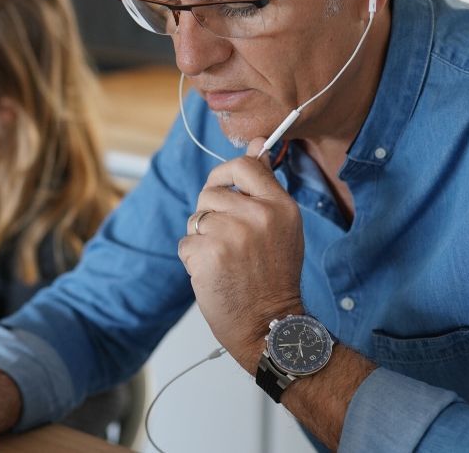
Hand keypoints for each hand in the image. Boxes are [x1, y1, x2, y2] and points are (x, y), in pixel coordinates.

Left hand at [178, 137, 304, 370]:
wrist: (270, 325)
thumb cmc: (274, 279)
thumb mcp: (282, 227)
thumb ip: (265, 187)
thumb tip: (259, 143)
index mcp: (280, 206)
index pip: (244, 166)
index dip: (224, 175)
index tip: (222, 188)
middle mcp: (257, 216)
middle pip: (210, 192)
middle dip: (210, 214)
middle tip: (228, 242)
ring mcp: (232, 235)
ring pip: (196, 219)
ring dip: (201, 240)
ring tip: (224, 261)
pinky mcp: (208, 254)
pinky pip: (186, 244)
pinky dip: (194, 260)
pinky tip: (215, 275)